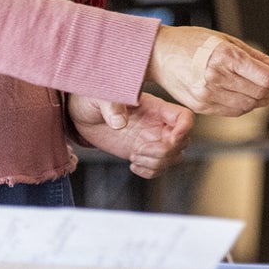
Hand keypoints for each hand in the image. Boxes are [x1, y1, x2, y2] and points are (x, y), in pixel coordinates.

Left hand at [67, 93, 192, 178]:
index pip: (184, 117)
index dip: (183, 130)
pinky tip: (133, 164)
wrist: (84, 114)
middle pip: (182, 142)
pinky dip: (150, 172)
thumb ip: (111, 105)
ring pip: (174, 158)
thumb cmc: (93, 97)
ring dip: (157, 164)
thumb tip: (119, 122)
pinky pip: (159, 168)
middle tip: (139, 149)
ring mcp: (151, 140)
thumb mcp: (99, 96)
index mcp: (154, 107)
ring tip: (134, 156)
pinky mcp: (142, 153)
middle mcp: (157, 124)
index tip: (168, 138)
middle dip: (165, 152)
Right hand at [146, 26, 268, 115]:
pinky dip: (246, 106)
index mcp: (223, 56)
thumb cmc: (190, 42)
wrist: (158, 54)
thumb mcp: (226, 40)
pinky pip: (233, 111)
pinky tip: (249, 96)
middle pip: (259, 94)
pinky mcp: (202, 107)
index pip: (265, 77)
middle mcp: (215, 77)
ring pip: (248, 106)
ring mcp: (207, 95)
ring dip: (263, 100)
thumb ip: (255, 57)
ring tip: (267, 91)